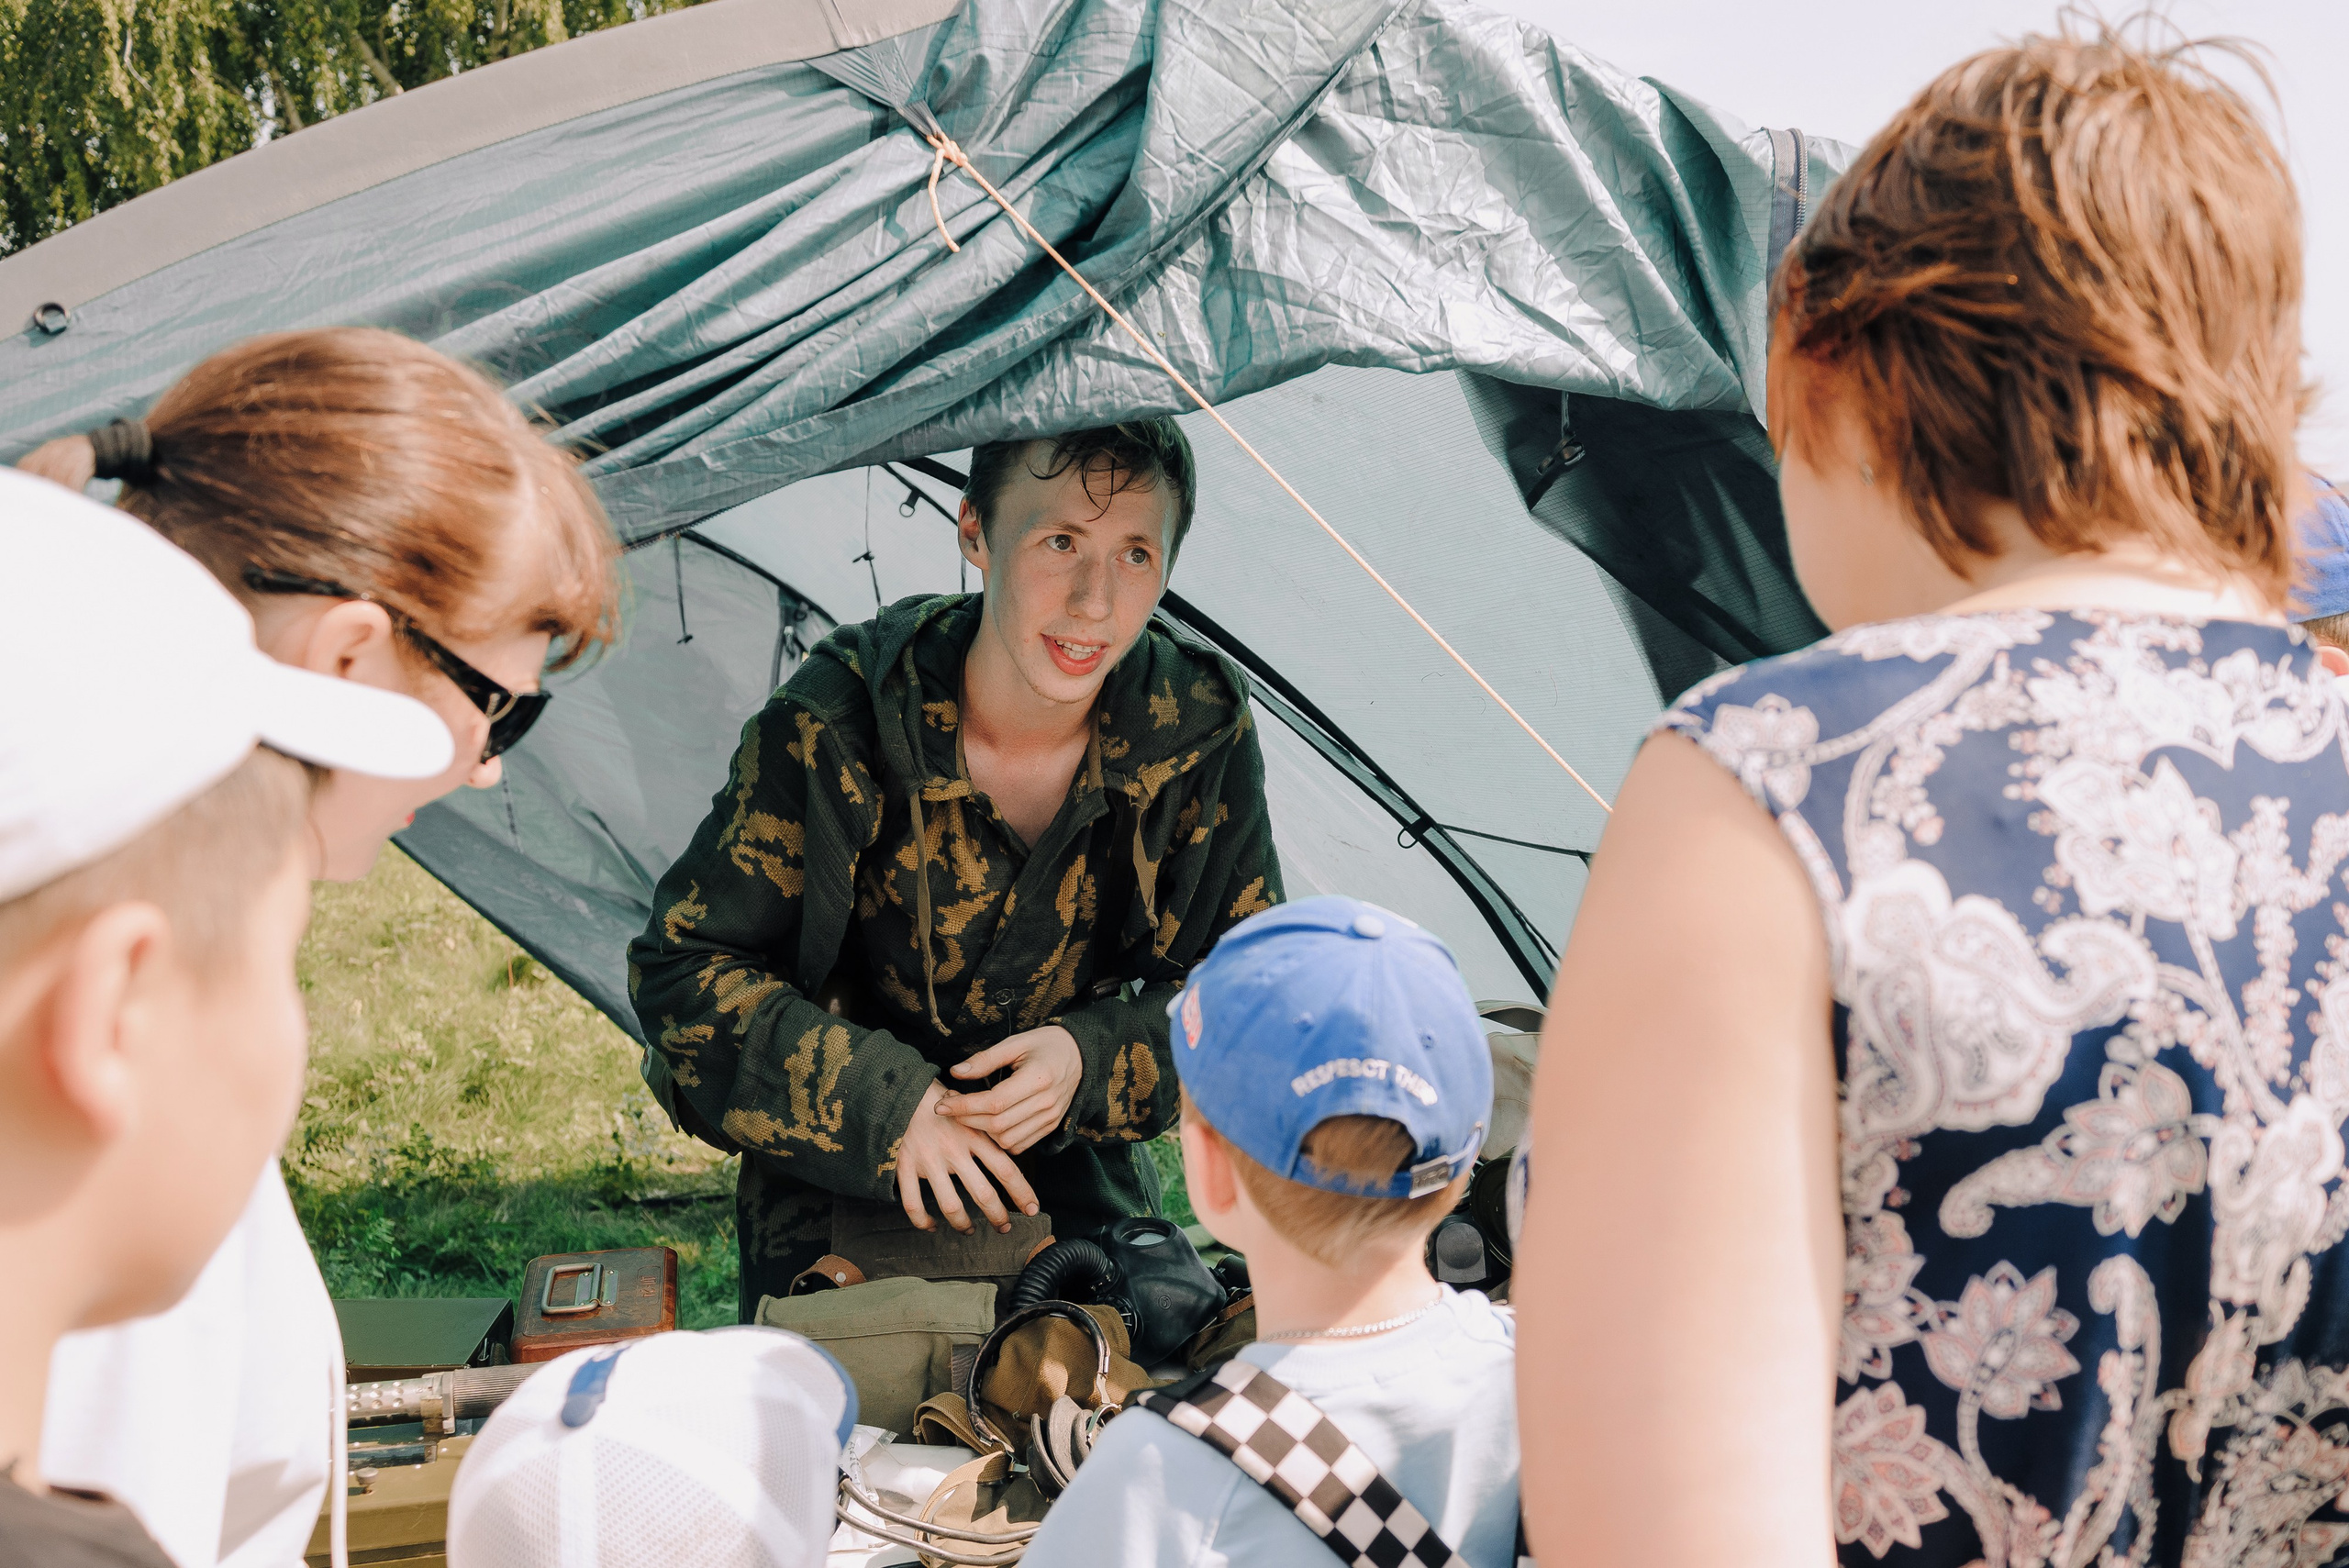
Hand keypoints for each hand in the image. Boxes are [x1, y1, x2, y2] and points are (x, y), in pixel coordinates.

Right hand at [895, 1079, 1039, 1233]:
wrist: (899, 1090)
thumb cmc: (939, 1100)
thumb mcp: (970, 1110)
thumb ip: (986, 1131)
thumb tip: (1008, 1152)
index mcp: (974, 1134)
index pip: (1006, 1169)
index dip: (1022, 1192)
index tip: (1032, 1209)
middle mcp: (954, 1149)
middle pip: (983, 1193)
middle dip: (997, 1216)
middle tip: (1004, 1228)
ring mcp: (929, 1160)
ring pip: (951, 1205)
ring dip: (963, 1224)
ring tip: (969, 1230)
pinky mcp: (904, 1165)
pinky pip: (913, 1203)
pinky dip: (922, 1220)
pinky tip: (931, 1226)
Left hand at [935, 1025, 1082, 1153]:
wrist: (1081, 1055)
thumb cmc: (1045, 1044)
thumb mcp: (1015, 1043)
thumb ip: (985, 1059)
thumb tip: (955, 1072)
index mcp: (1039, 1078)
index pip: (994, 1102)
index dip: (964, 1106)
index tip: (941, 1104)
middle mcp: (1047, 1103)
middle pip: (997, 1124)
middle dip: (966, 1119)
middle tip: (949, 1106)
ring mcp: (1051, 1118)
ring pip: (1006, 1140)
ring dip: (981, 1132)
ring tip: (966, 1114)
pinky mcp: (1051, 1127)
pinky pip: (1019, 1145)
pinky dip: (998, 1140)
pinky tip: (986, 1124)